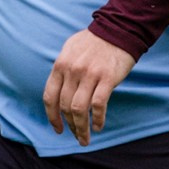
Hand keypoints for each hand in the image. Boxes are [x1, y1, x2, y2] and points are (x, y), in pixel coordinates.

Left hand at [42, 28, 136, 146]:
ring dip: (82, 128)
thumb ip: (63, 69)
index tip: (58, 128)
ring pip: (80, 110)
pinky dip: (98, 119)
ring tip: (85, 138)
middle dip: (70, 126)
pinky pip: (99, 105)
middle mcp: (72, 71)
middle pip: (65, 106)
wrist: (119, 29)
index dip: (52, 117)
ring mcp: (89, 75)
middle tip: (77, 136)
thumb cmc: (95, 41)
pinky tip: (99, 126)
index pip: (50, 97)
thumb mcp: (70, 50)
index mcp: (60, 65)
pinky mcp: (107, 78)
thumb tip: (58, 90)